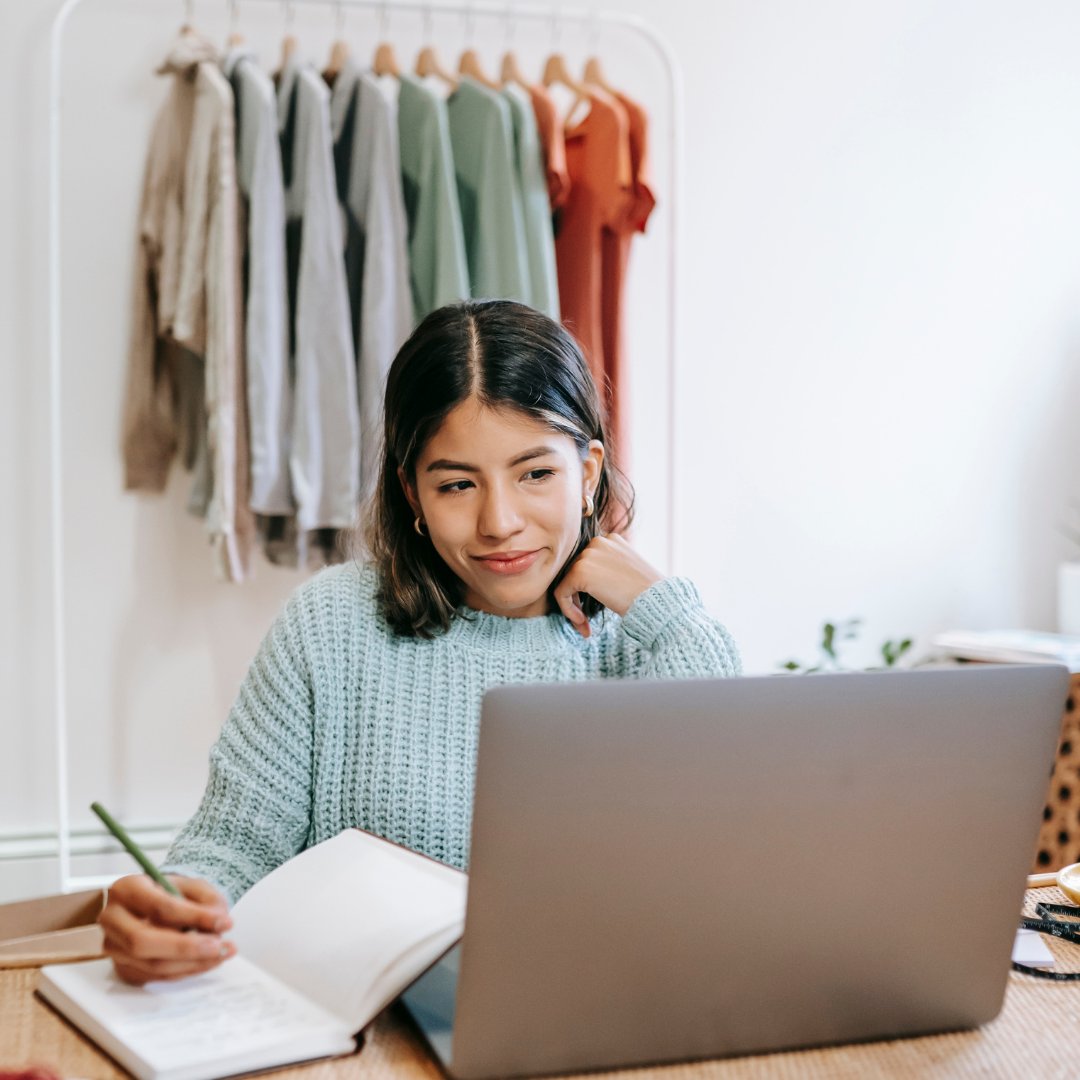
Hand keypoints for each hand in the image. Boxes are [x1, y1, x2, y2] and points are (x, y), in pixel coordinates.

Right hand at [99, 874, 235, 984]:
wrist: (157, 905)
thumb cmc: (173, 893)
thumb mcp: (193, 886)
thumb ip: (208, 901)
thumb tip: (219, 923)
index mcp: (126, 889)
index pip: (157, 906)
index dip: (193, 917)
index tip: (223, 922)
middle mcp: (113, 919)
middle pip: (143, 941)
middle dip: (186, 947)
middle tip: (218, 945)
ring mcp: (114, 947)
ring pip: (151, 964)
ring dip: (192, 963)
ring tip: (222, 953)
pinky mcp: (124, 968)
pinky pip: (156, 976)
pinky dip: (186, 971)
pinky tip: (208, 961)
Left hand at [553, 534, 663, 636]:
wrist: (658, 601)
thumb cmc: (647, 593)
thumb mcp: (627, 571)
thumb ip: (607, 569)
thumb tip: (585, 582)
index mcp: (611, 539)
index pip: (586, 562)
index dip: (586, 587)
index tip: (593, 607)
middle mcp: (598, 541)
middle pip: (574, 571)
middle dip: (578, 597)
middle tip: (585, 620)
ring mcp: (588, 554)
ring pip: (565, 582)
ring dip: (572, 606)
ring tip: (585, 624)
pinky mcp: (580, 570)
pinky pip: (561, 592)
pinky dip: (568, 610)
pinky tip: (583, 622)